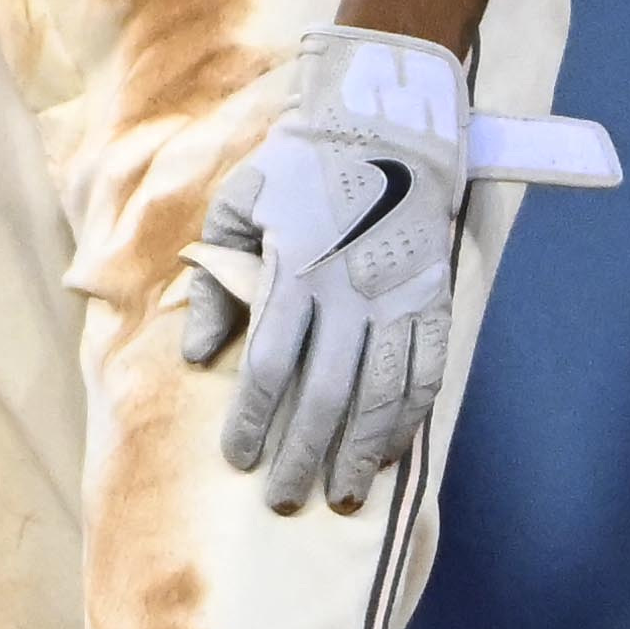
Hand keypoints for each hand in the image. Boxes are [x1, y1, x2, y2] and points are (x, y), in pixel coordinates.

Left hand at [174, 26, 478, 516]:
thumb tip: (195, 355)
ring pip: (380, 396)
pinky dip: (408, 420)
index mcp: (295, 271)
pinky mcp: (434, 301)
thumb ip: (213, 282)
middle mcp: (349, 294)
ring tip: (342, 497)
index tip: (239, 460)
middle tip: (284, 501)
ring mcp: (398, 301)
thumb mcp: (237, 205)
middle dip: (301, 456)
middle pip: (324, 396)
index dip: (253, 421)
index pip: (269, 366)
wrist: (386, 126)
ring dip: (359, 454)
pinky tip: (390, 453)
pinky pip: (426, 375)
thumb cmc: (298, 167)